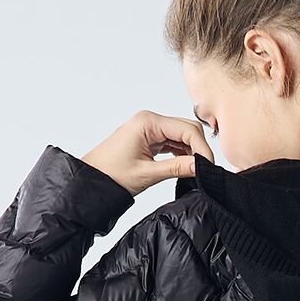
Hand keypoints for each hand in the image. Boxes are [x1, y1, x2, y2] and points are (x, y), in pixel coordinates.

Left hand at [80, 109, 215, 196]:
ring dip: (192, 150)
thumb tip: (201, 167)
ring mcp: (150, 128)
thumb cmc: (110, 174)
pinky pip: (173, 141)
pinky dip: (182, 152)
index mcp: (148, 122)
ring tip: (196, 170)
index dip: (202, 148)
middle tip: (205, 170)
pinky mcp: (149, 138)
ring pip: (182, 135)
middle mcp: (150, 120)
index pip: (187, 129)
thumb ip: (176, 168)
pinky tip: (185, 166)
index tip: (208, 166)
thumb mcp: (147, 174)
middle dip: (199, 148)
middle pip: (187, 128)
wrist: (91, 180)